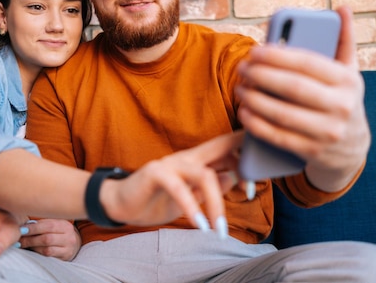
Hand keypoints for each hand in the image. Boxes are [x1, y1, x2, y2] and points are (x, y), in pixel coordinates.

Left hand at [19, 219, 80, 260]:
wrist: (73, 243)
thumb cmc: (58, 232)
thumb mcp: (54, 224)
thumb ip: (42, 224)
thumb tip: (24, 226)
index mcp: (65, 225)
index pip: (48, 225)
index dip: (33, 228)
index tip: (21, 229)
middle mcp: (69, 237)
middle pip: (47, 238)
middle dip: (30, 239)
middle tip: (18, 240)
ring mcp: (67, 249)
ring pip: (47, 249)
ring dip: (32, 247)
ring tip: (22, 245)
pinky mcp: (64, 258)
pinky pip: (48, 257)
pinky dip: (37, 253)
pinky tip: (31, 250)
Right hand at [101, 130, 242, 237]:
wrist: (120, 203)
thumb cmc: (156, 199)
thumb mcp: (190, 195)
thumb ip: (210, 185)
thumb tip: (235, 178)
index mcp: (197, 159)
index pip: (228, 147)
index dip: (246, 159)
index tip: (255, 185)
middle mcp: (187, 156)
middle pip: (222, 146)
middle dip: (242, 163)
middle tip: (251, 193)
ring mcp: (171, 162)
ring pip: (204, 174)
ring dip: (217, 203)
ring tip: (220, 229)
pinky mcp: (155, 172)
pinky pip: (178, 188)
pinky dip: (191, 208)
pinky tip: (199, 226)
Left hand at [236, 6, 369, 191]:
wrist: (352, 149)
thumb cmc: (341, 99)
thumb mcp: (349, 71)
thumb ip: (343, 40)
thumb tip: (341, 7)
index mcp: (348, 81)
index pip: (308, 63)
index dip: (278, 56)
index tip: (255, 50)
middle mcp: (342, 106)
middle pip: (293, 87)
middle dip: (262, 76)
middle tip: (242, 67)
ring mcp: (328, 132)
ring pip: (283, 114)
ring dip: (255, 100)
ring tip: (239, 88)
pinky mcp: (313, 152)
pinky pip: (279, 137)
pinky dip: (257, 125)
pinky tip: (244, 112)